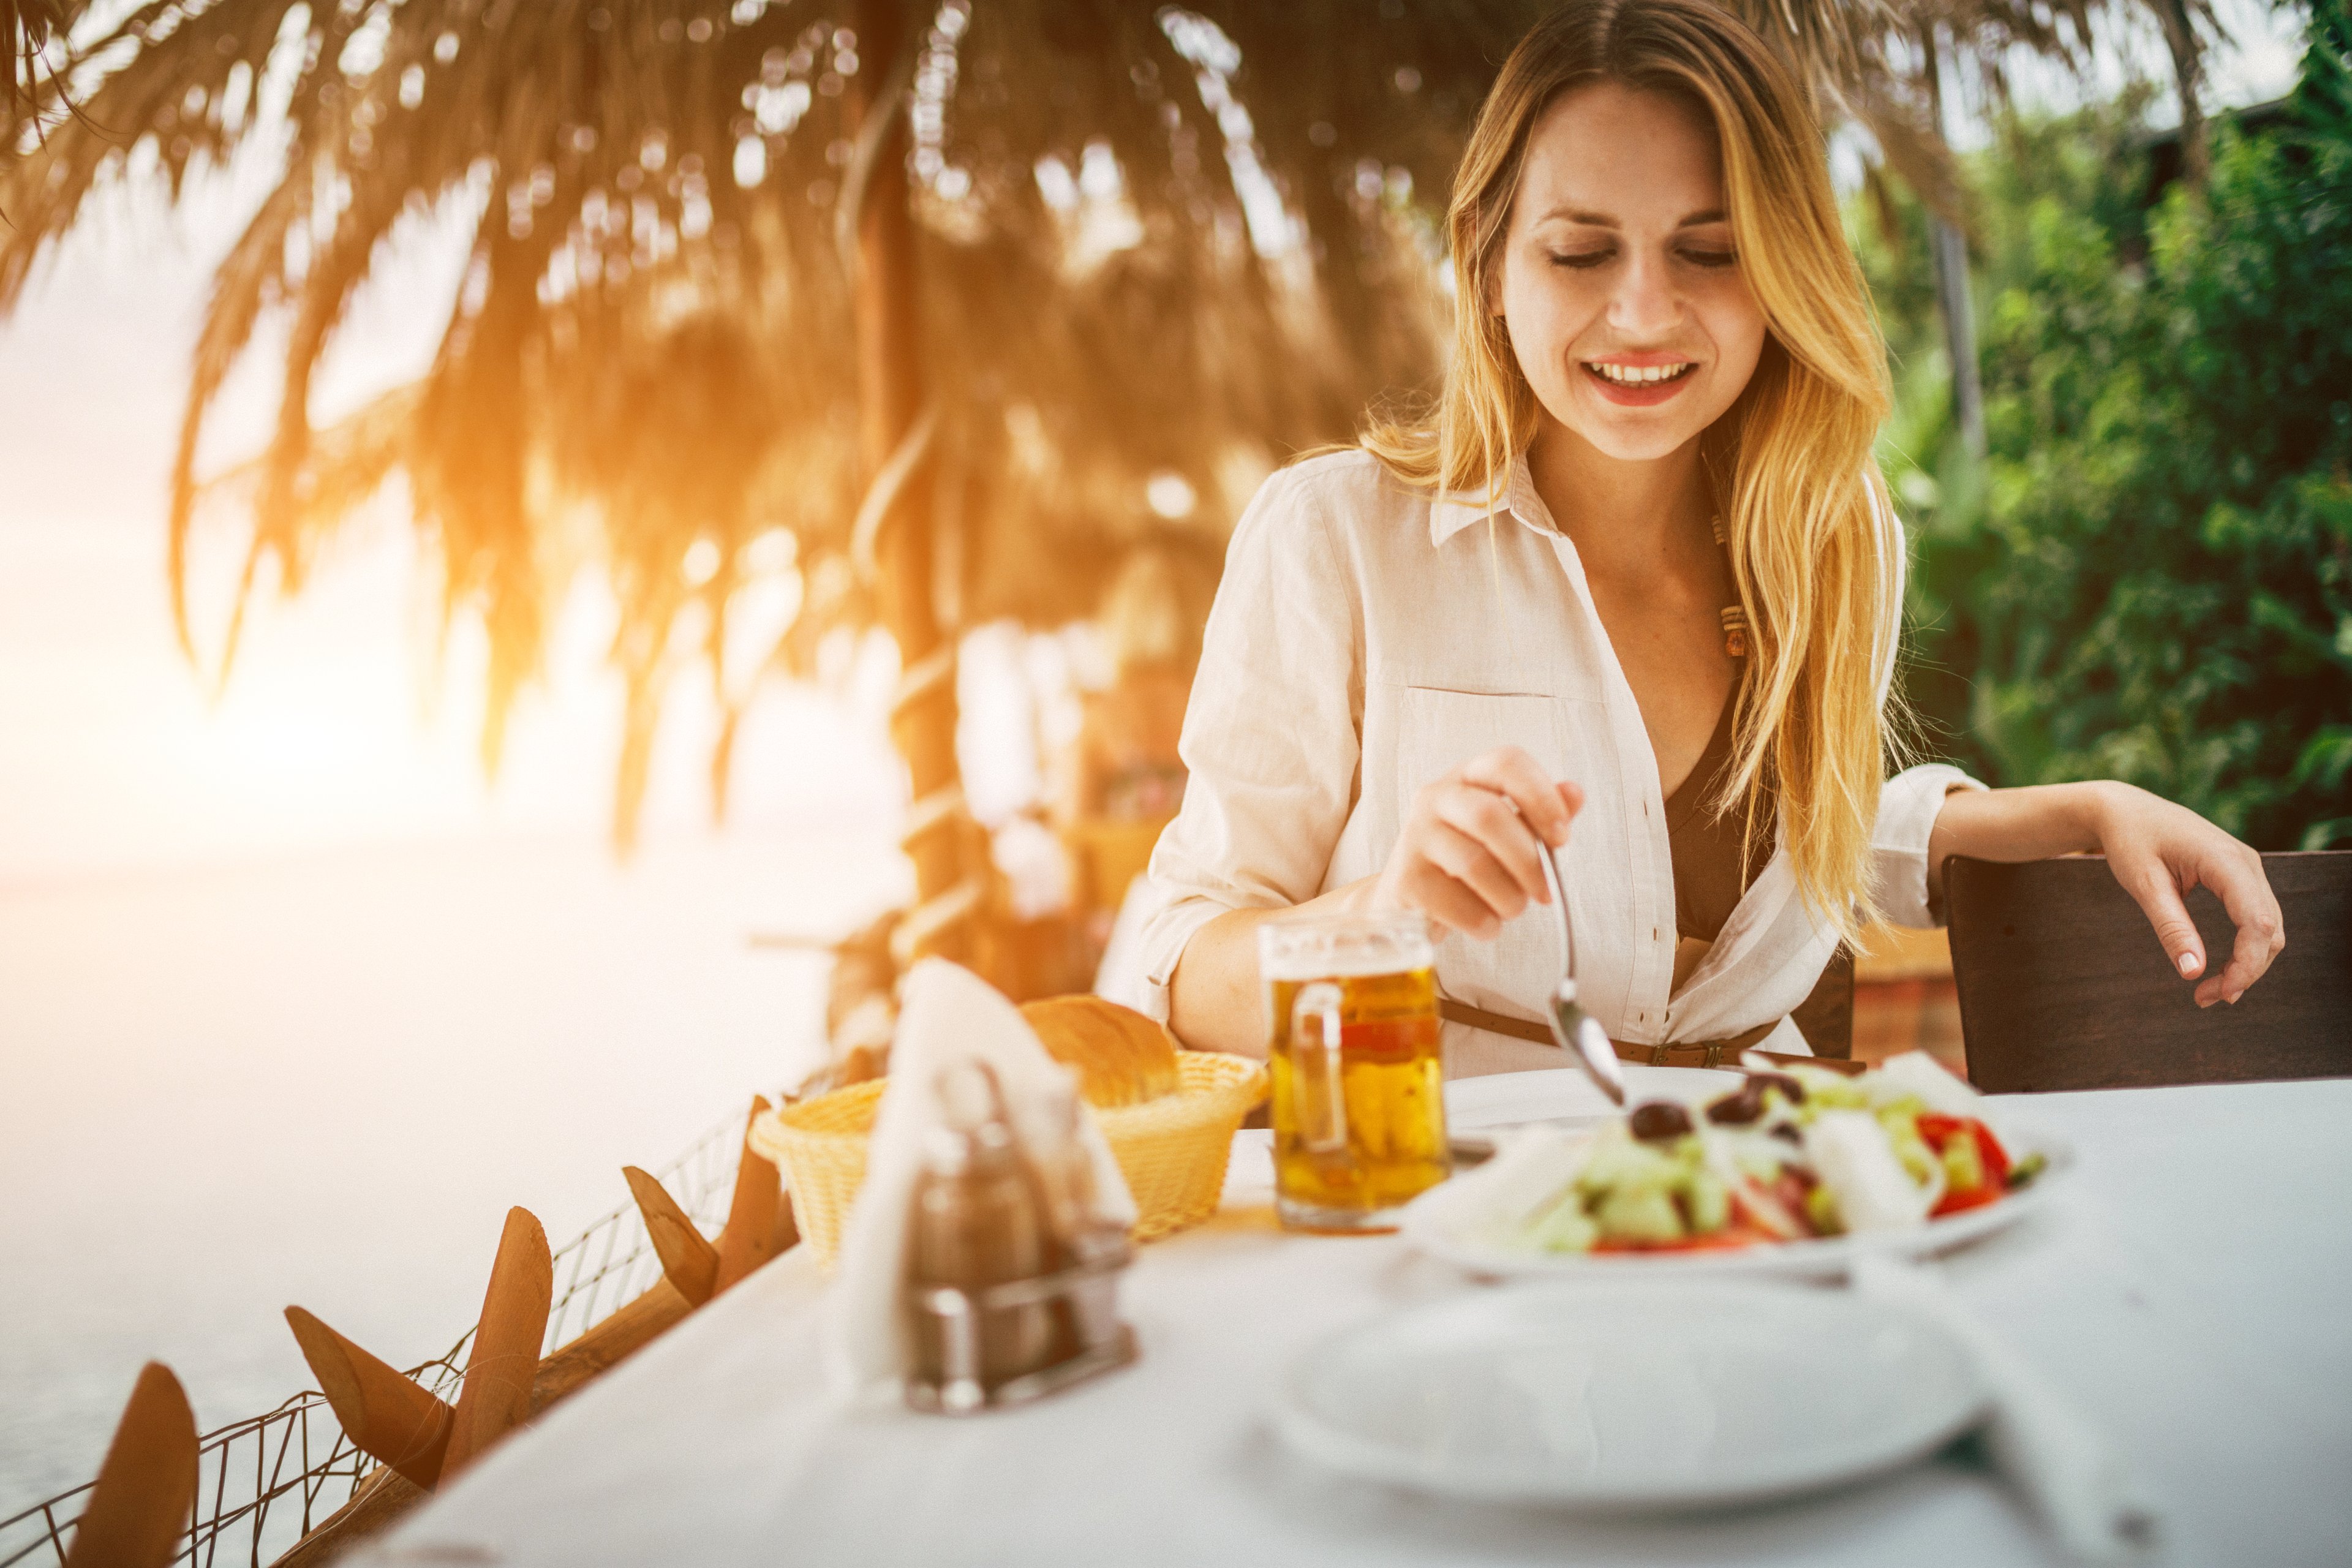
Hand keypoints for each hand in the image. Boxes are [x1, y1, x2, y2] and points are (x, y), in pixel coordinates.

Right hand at [1370, 747, 1583, 938]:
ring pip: (1474, 863)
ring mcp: (1414, 836)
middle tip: (1545, 892)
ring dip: (1508, 897)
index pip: (1506, 763)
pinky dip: (1483, 922)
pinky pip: (1456, 904)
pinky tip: (1486, 924)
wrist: (1411, 900)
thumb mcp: (1509, 832)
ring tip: (1513, 909)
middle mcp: (1435, 797)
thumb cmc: (1469, 860)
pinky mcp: (1405, 879)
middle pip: (1489, 816)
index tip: (1563, 836)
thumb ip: (1541, 815)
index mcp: (1468, 777)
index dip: (1542, 796)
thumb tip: (1574, 794)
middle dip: (1528, 861)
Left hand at [2091, 784, 2284, 1005]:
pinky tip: (2222, 971)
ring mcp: (2247, 867)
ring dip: (2247, 963)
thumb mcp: (2144, 884)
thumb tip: (2193, 973)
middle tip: (2205, 999)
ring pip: (2269, 927)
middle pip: (2270, 929)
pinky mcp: (2239, 876)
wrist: (2126, 810)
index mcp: (2224, 859)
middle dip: (2246, 970)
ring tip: (2209, 992)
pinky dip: (2245, 947)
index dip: (2247, 963)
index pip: (2256, 921)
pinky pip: (2256, 917)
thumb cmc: (2131, 841)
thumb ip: (2171, 927)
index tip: (2220, 993)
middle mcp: (2246, 862)